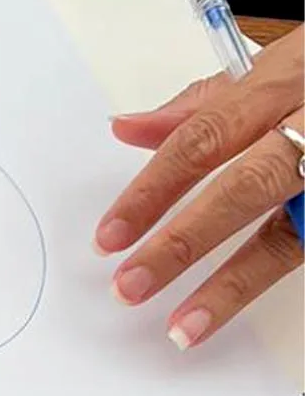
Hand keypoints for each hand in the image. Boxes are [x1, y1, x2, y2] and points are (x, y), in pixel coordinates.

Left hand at [96, 27, 303, 348]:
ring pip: (290, 234)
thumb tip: (127, 128)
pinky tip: (232, 312)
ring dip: (234, 284)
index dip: (151, 191)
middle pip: (246, 188)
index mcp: (285, 85)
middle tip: (130, 284)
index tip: (109, 237)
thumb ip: (205, 105)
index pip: (204, 140)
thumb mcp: (276, 69)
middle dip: (184, 241)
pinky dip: (271, 275)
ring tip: (186, 326)